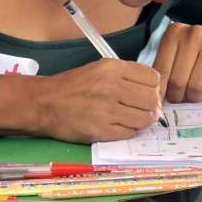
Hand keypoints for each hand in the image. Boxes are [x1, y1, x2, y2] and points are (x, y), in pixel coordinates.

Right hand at [28, 60, 160, 143]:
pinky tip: (120, 126)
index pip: (152, 77)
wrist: (45, 103)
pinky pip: (130, 133)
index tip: (149, 93)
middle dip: (153, 106)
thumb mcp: (99, 69)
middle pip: (152, 99)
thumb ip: (125, 76)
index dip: (155, 87)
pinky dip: (129, 131)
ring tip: (134, 119)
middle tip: (145, 110)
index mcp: (112, 68)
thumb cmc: (73, 85)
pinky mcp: (102, 131)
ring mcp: (107, 111)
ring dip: (143, 121)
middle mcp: (112, 87)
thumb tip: (153, 91)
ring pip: (144, 119)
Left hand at [152, 22, 201, 103]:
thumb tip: (156, 99)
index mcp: (175, 32)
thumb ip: (167, 69)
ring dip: (195, 96)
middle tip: (182, 98)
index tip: (160, 104)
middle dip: (178, 96)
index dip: (160, 91)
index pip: (161, 69)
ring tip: (196, 93)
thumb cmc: (201, 52)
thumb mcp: (180, 53)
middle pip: (178, 80)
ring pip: (196, 85)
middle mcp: (193, 33)